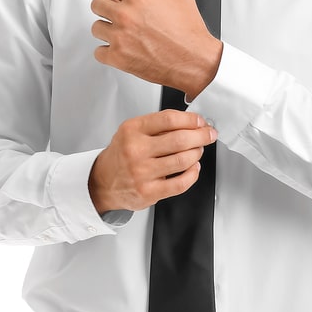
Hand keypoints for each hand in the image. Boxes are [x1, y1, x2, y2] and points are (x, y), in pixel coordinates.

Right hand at [88, 110, 217, 213]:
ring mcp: (142, 173)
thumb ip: (157, 125)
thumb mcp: (132, 131)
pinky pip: (181, 183)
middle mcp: (136, 150)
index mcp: (132, 130)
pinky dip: (193, 174)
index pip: (168, 119)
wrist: (102, 182)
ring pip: (183, 160)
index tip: (200, 121)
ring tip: (198, 150)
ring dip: (197, 153)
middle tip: (208, 134)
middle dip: (201, 135)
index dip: (190, 119)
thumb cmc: (121, 155)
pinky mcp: (149, 192)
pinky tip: (193, 168)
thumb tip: (190, 122)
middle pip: (179, 139)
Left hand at [91, 0, 222, 98]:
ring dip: (107, 29)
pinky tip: (119, 49)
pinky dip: (107, 51)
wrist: (195, 60)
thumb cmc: (190, 32)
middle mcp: (125, 16)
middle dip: (106, 7)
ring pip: (96, 28)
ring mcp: (119, 37)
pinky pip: (98, 52)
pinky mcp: (118, 58)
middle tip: (115, 13)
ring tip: (120, 33)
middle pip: (97, 4)